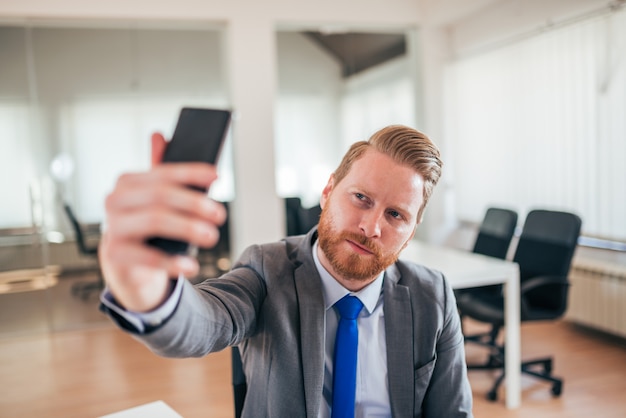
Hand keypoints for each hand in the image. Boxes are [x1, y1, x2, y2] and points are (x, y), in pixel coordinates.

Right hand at [99, 133, 226, 311]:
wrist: (126, 266)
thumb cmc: (146, 227)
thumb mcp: (155, 199)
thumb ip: (161, 172)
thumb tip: (160, 135)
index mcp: (128, 182)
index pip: (163, 172)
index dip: (191, 172)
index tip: (216, 176)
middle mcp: (115, 200)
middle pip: (160, 195)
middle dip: (194, 203)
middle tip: (219, 214)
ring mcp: (112, 227)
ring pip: (155, 220)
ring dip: (188, 228)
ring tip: (211, 236)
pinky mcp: (115, 254)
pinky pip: (147, 257)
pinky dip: (173, 261)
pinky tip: (191, 264)